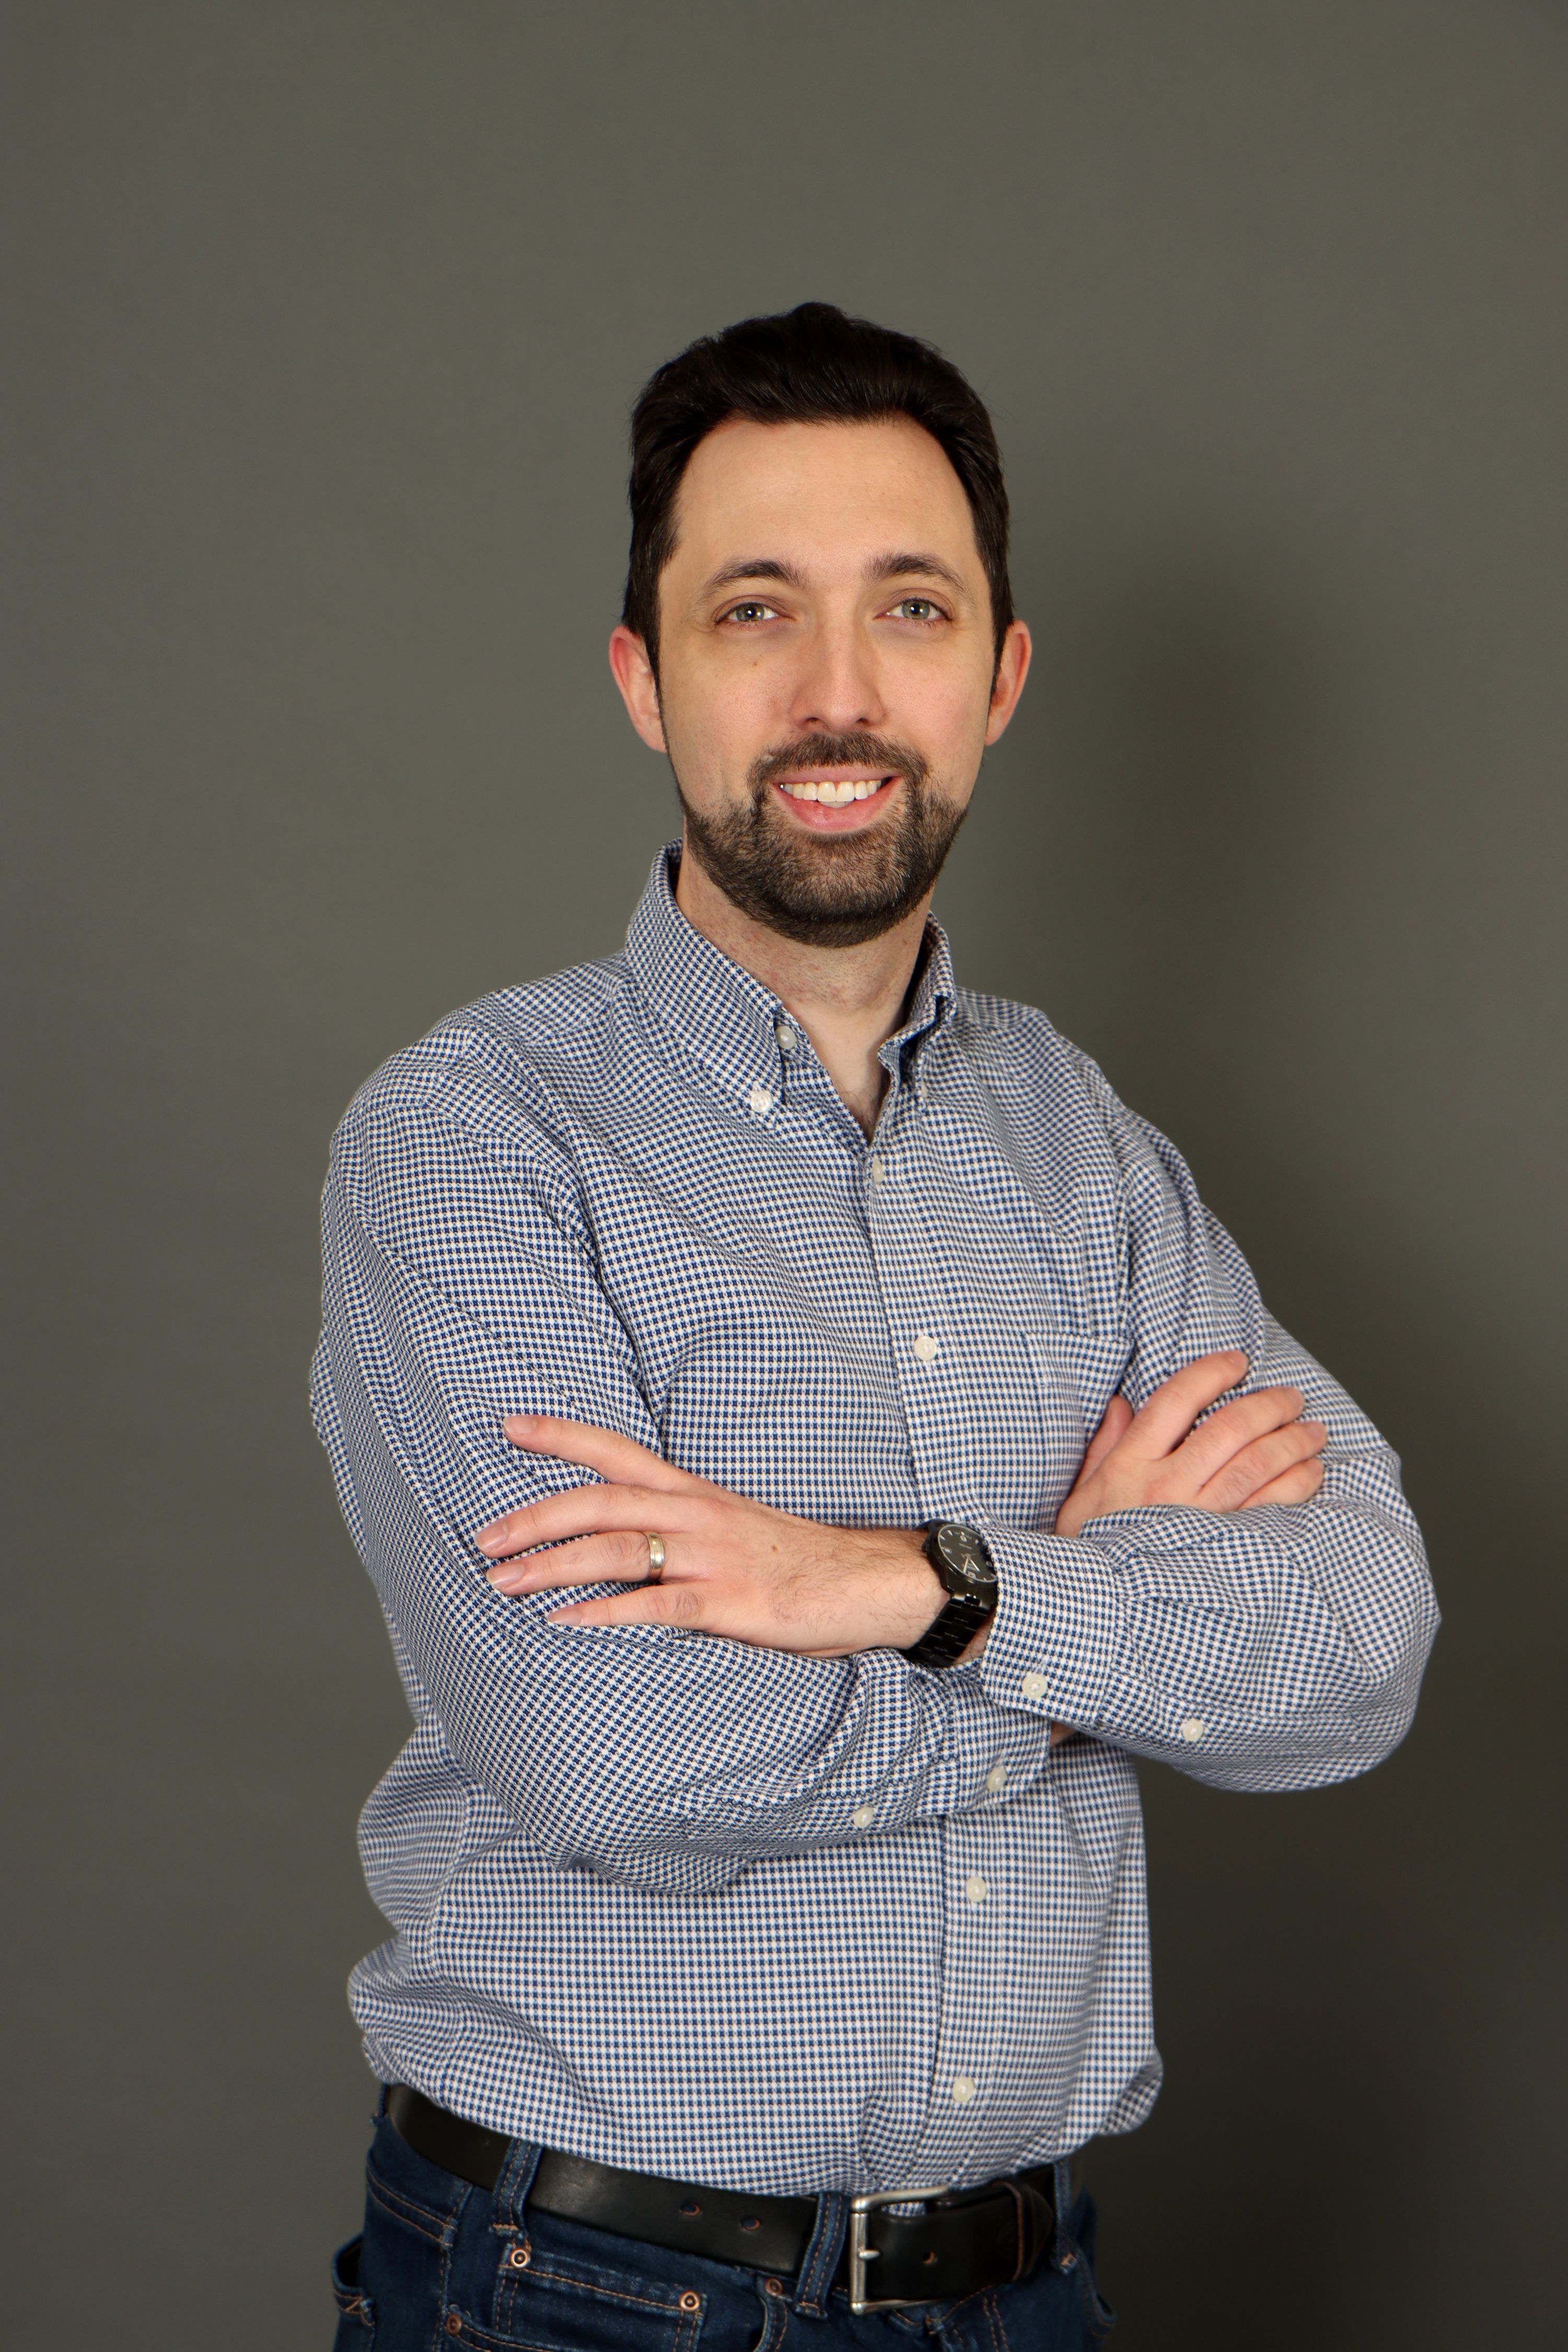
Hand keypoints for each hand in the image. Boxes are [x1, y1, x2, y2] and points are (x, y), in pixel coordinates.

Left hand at [474, 1417, 941, 1657]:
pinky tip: (564, 1621)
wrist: (872, 1583)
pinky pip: (653, 1605)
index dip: (561, 1435)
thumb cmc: (797, 1562)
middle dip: (534, 1517)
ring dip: (550, 1565)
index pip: (617, 1452)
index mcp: (694, 1494)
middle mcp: (697, 1515)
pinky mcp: (728, 1601)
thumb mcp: (732, 1531)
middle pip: (599, 1500)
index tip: (509, 1425)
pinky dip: (602, 1612)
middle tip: (483, 1539)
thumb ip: (678, 1533)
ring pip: (615, 1548)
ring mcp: (712, 1557)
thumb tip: (618, 1546)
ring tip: (502, 1581)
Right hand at [1054, 1350, 1324, 1539]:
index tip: (1237, 1362)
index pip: (1176, 1401)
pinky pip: (1270, 1509)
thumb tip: (1120, 1404)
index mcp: (1130, 1465)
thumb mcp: (1081, 1495)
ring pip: (1257, 1465)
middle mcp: (1167, 1488)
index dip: (1211, 1373)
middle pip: (1229, 1429)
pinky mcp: (1223, 1550)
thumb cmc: (1087, 1552)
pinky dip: (1296, 1485)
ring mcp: (1197, 1520)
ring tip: (1312, 1432)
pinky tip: (1311, 1473)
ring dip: (1292, 1442)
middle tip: (1292, 1398)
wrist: (1094, 1612)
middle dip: (1269, 1405)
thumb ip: (1104, 1447)